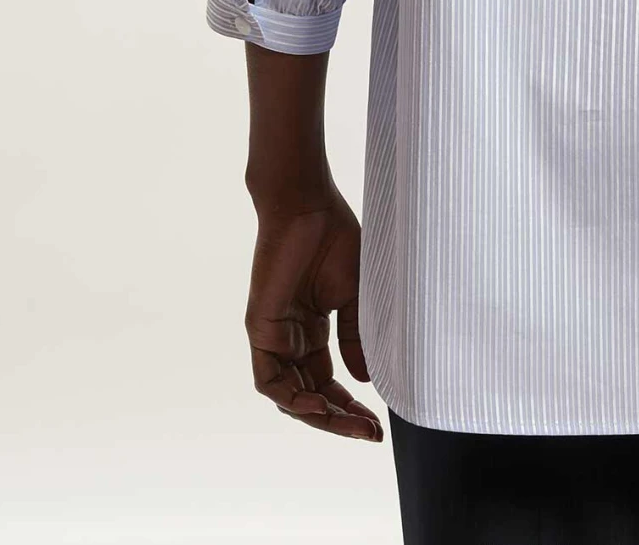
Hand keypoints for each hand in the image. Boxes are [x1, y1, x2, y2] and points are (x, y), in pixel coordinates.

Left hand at [245, 188, 383, 440]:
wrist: (307, 205)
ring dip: (319, 415)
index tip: (378, 424)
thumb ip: (355, 338)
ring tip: (352, 425)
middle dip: (340, 419)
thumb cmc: (333, 238)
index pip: (329, 382)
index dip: (352, 406)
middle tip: (369, 434)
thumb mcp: (354, 295)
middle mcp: (292, 339)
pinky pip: (269, 381)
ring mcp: (274, 337)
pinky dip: (292, 399)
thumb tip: (365, 381)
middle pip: (312, 395)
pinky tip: (319, 404)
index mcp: (315, 329)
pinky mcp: (260, 330)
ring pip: (290, 396)